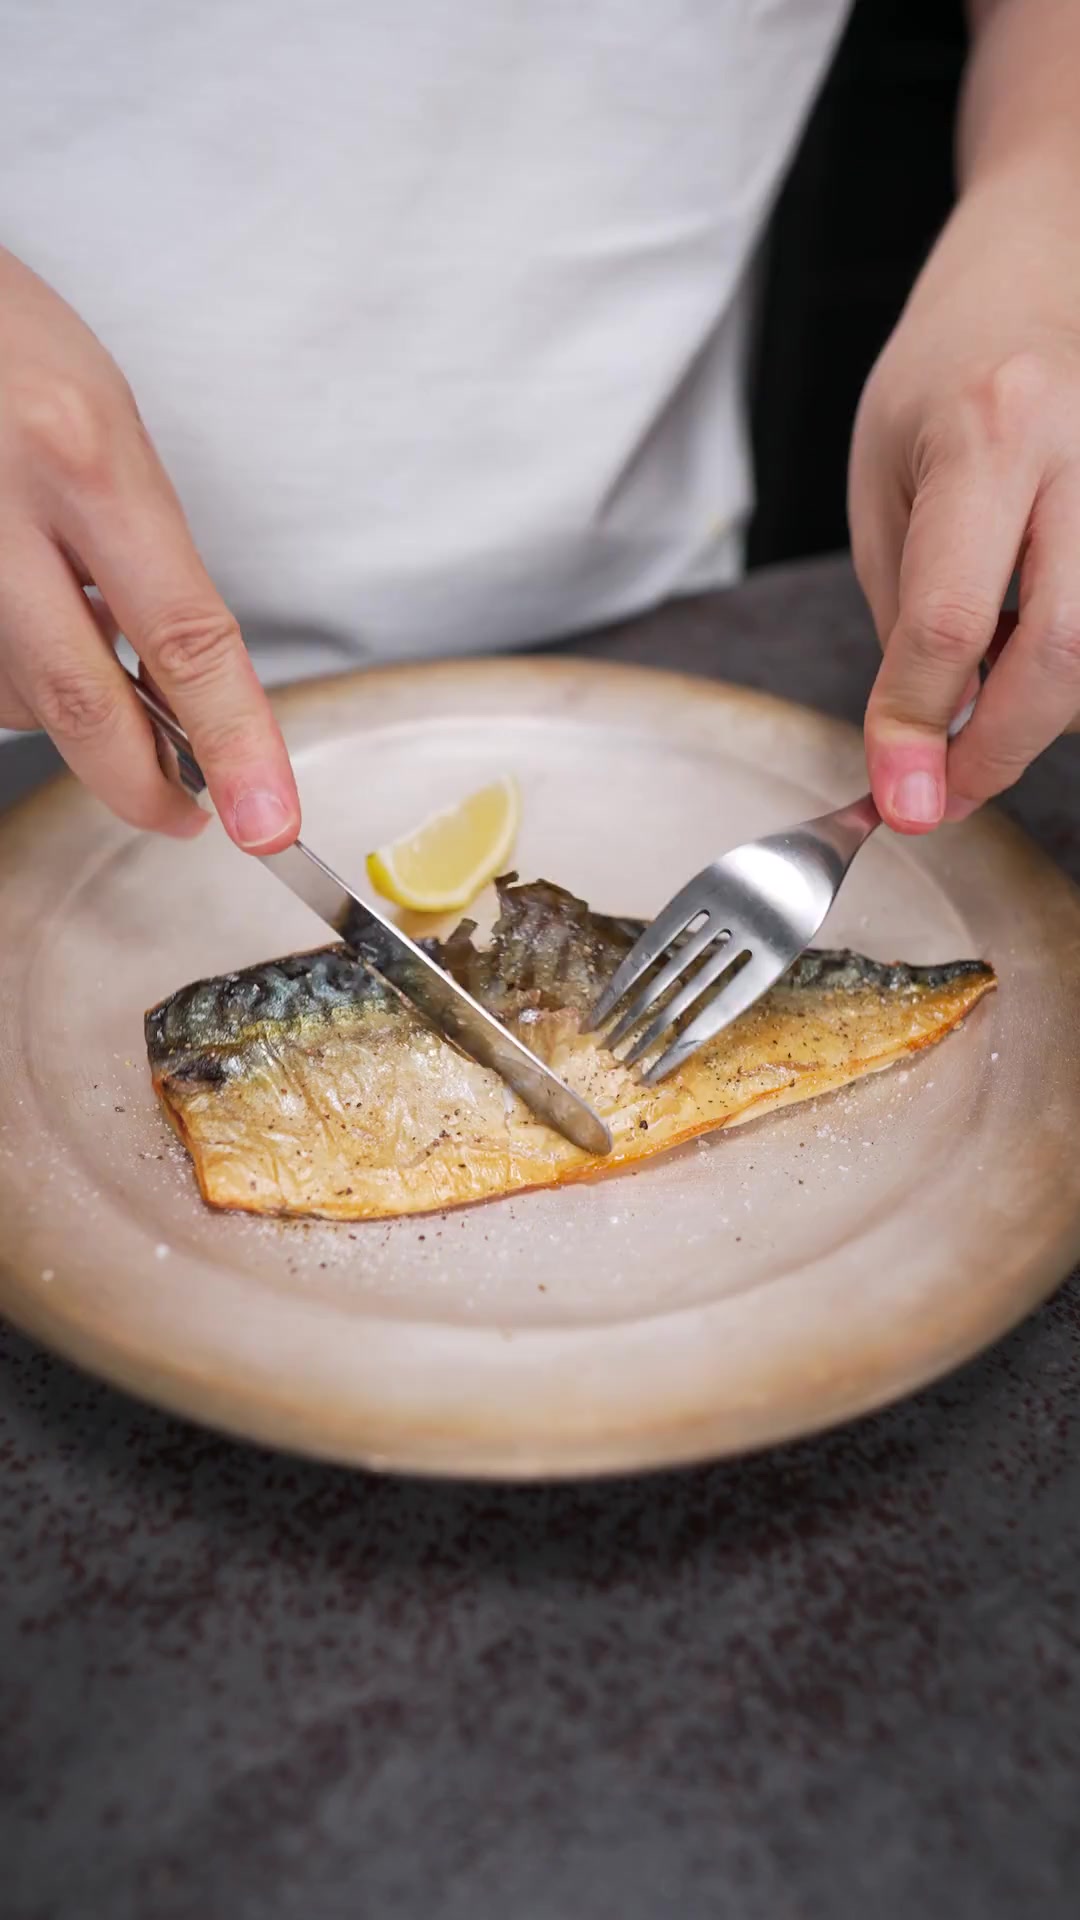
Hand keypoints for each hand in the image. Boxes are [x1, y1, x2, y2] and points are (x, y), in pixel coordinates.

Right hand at [0, 248, 299, 848]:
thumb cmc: (7, 347)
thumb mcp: (106, 424)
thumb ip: (146, 556)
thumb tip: (181, 692)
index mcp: (84, 456)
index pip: (185, 635)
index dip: (234, 743)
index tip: (268, 820)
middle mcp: (1, 508)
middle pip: (81, 704)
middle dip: (142, 784)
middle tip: (188, 814)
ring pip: (18, 700)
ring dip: (67, 706)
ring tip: (87, 637)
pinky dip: (16, 677)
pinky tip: (30, 619)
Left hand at [851, 294, 1079, 833]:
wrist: (1039, 269)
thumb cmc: (944, 374)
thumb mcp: (885, 484)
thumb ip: (909, 611)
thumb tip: (924, 737)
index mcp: (990, 434)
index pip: (951, 617)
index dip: (920, 728)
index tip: (900, 798)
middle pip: (1065, 650)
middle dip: (1001, 748)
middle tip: (946, 793)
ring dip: (1042, 708)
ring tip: (983, 683)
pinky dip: (1073, 667)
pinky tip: (1033, 642)